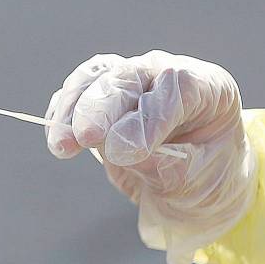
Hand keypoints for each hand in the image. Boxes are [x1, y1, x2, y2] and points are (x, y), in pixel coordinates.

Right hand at [44, 50, 256, 263]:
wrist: (194, 188)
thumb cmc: (205, 180)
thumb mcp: (197, 181)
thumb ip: (162, 164)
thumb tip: (117, 148)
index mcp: (207, 88)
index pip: (177, 86)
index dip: (149, 114)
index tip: (125, 150)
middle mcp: (165, 75)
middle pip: (128, 77)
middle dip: (102, 107)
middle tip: (86, 137)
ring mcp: (131, 82)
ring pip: (95, 78)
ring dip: (74, 110)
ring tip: (62, 145)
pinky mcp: (101, 98)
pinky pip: (76, 94)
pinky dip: (62, 114)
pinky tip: (57, 139)